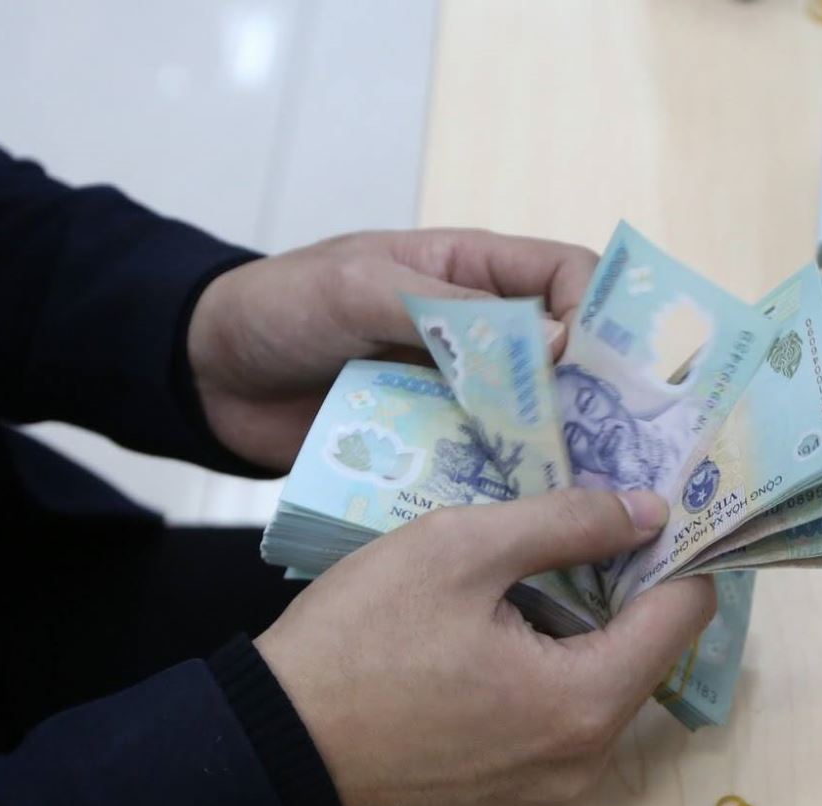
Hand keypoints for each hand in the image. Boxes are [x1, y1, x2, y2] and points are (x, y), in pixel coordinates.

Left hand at [187, 229, 597, 470]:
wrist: (206, 380)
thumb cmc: (279, 309)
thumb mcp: (361, 290)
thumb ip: (455, 311)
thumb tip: (558, 340)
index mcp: (471, 272)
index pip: (568, 277)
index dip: (598, 315)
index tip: (599, 368)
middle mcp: (479, 334)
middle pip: (567, 358)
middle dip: (596, 397)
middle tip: (614, 448)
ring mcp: (457, 394)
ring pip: (535, 420)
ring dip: (560, 451)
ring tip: (585, 494)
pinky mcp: (432, 447)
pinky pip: (485, 465)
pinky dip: (510, 488)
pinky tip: (530, 518)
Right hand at [254, 490, 716, 805]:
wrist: (273, 739)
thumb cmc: (362, 637)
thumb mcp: (461, 550)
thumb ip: (568, 523)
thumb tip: (651, 512)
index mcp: (585, 703)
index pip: (685, 613)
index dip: (676, 547)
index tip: (649, 501)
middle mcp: (586, 759)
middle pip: (649, 650)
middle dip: (628, 582)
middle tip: (581, 521)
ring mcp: (549, 786)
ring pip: (606, 684)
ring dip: (588, 624)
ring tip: (533, 568)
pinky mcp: (512, 793)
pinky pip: (563, 717)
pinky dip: (555, 667)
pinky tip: (505, 626)